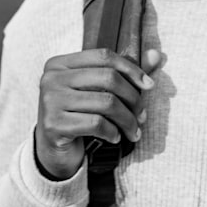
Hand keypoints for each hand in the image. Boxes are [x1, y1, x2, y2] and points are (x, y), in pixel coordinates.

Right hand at [35, 48, 162, 179]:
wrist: (54, 151)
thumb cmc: (79, 115)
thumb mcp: (98, 92)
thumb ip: (125, 73)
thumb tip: (156, 55)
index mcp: (60, 63)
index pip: (103, 56)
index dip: (130, 69)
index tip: (149, 85)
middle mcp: (51, 78)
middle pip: (107, 78)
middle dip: (132, 98)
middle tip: (143, 115)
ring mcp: (50, 100)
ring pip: (105, 103)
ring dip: (128, 120)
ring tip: (134, 130)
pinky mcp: (53, 124)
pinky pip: (96, 124)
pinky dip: (113, 132)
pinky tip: (115, 137)